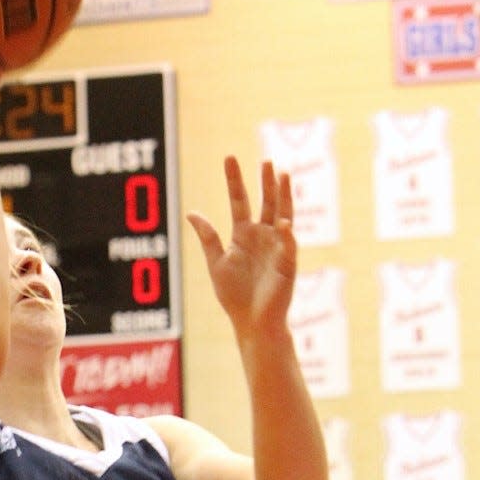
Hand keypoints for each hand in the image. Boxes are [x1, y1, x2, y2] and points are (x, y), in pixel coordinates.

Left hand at [187, 155, 296, 340]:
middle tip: (266, 160)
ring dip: (283, 196)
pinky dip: (285, 233)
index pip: (239, 200)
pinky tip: (281, 222)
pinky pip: (287, 244)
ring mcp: (276, 247)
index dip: (234, 180)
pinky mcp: (287, 263)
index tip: (229, 157)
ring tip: (283, 175)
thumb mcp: (216, 262)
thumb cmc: (234, 295)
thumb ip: (208, 237)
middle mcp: (262, 236)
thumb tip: (192, 212)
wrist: (251, 322)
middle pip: (265, 202)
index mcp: (243, 234)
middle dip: (265, 182)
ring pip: (282, 215)